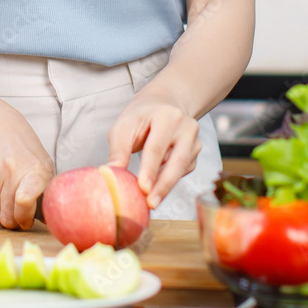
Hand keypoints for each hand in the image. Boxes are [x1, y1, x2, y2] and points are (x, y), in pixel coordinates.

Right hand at [0, 106, 54, 229]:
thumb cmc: (23, 148)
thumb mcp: (43, 164)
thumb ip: (46, 191)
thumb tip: (48, 220)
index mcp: (33, 170)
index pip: (25, 202)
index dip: (25, 217)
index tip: (27, 219)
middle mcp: (11, 171)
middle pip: (8, 216)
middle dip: (14, 222)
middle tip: (17, 216)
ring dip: (1, 216)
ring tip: (8, 205)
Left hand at [107, 90, 199, 208]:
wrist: (163, 104)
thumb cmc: (140, 116)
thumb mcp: (124, 126)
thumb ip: (118, 149)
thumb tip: (111, 173)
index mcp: (166, 116)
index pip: (156, 146)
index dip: (149, 169)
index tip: (142, 188)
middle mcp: (186, 126)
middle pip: (177, 161)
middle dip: (163, 185)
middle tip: (150, 203)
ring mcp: (194, 139)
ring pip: (182, 168)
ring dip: (166, 186)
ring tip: (151, 201)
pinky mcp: (196, 151)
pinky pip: (184, 170)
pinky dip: (170, 180)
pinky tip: (158, 185)